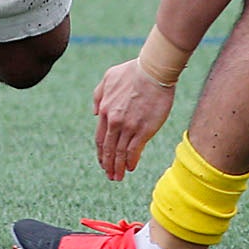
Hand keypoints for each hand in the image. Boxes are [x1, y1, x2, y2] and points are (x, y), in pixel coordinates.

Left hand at [92, 57, 174, 181]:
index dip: (101, 152)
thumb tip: (95, 113)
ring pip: (119, 152)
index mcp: (105, 109)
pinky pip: (134, 151)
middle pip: (108, 148)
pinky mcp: (143, 130)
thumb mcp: (108, 78)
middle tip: (109, 175)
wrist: (153, 71)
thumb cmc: (133, 71)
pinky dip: (130, 161)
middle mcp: (114, 121)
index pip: (100, 137)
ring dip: (118, 167)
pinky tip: (130, 168)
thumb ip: (99, 96)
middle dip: (107, 164)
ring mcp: (128, 127)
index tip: (103, 161)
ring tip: (117, 177)